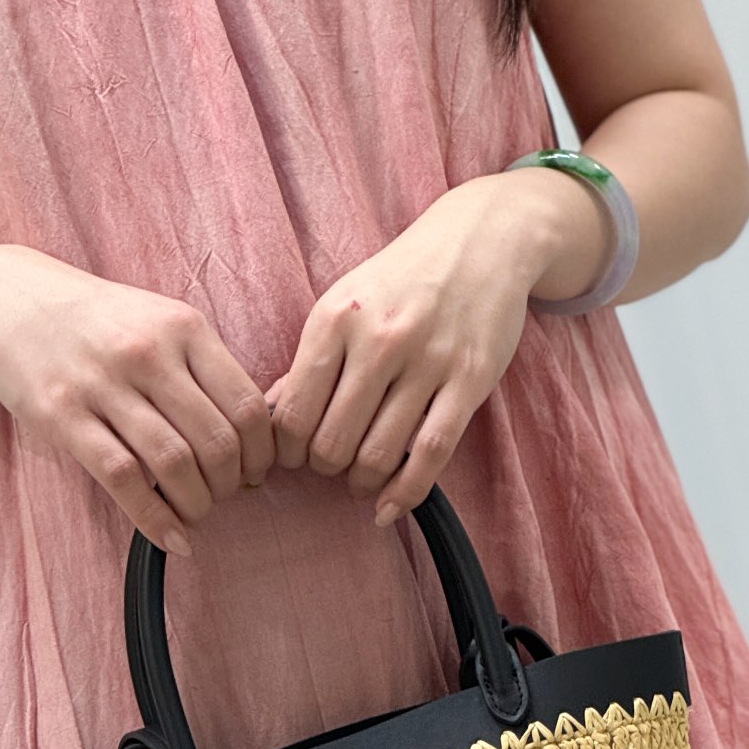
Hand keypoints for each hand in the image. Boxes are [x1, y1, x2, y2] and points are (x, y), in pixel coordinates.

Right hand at [0, 243, 275, 553]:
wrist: (8, 298)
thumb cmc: (96, 319)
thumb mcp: (159, 320)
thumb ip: (203, 366)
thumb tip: (255, 432)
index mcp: (183, 327)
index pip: (247, 407)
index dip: (261, 454)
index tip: (256, 473)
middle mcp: (147, 353)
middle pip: (217, 442)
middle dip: (231, 485)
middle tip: (224, 495)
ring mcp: (102, 384)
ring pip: (174, 464)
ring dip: (197, 505)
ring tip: (195, 513)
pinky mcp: (62, 416)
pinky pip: (122, 479)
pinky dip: (155, 519)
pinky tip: (172, 537)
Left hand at [262, 168, 606, 522]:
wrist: (480, 241)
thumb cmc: (401, 279)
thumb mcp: (343, 305)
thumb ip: (309, 363)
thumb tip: (268, 417)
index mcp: (336, 319)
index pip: (293, 413)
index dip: (287, 450)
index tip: (295, 455)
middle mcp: (380, 339)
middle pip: (333, 441)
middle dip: (324, 468)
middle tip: (330, 465)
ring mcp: (428, 361)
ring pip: (380, 454)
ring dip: (362, 481)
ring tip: (360, 479)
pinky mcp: (469, 380)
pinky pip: (431, 454)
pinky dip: (405, 493)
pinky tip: (388, 507)